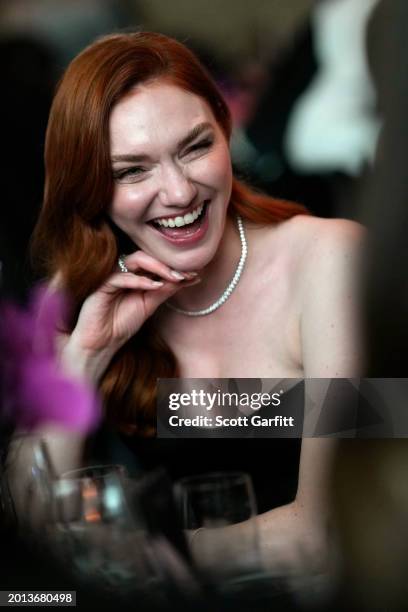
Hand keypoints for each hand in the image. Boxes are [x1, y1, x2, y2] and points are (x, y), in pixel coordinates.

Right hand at [61, 251, 197, 380]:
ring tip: (174, 277)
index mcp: (135, 275)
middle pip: (147, 257)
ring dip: (157, 268)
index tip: (195, 274)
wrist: (101, 342)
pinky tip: (154, 286)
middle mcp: (124, 271)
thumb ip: (166, 290)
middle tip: (185, 274)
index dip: (175, 267)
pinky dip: (138, 280)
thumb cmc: (122, 323)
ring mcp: (112, 276)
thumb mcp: (149, 305)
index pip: (156, 263)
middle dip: (168, 265)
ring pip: (135, 261)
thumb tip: (189, 278)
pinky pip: (120, 277)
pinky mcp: (101, 286)